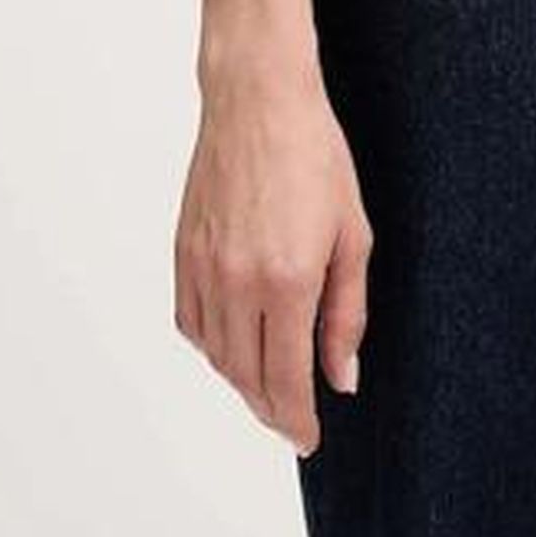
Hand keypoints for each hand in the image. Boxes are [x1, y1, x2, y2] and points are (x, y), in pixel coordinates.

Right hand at [174, 0, 370, 457]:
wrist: (258, 98)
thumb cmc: (314, 153)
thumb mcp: (353, 233)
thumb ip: (346, 313)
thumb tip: (342, 377)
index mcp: (287, 278)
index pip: (284, 379)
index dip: (296, 419)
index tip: (307, 438)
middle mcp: (238, 281)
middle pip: (246, 376)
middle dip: (271, 406)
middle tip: (292, 417)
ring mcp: (204, 267)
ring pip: (216, 355)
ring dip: (242, 379)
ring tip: (268, 381)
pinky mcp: (183, 252)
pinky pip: (190, 322)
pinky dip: (211, 344)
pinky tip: (234, 339)